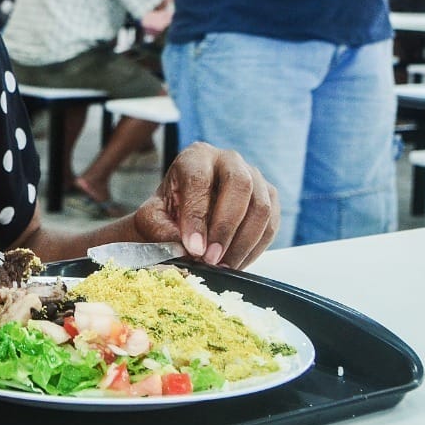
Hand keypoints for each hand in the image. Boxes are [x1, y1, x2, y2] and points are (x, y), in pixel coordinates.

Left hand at [133, 143, 277, 268]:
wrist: (185, 215)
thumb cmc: (168, 213)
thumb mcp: (153, 219)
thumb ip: (161, 230)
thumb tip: (185, 247)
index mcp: (196, 157)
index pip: (200, 180)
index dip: (197, 216)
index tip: (193, 248)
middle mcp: (229, 160)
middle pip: (239, 185)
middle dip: (226, 228)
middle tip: (211, 259)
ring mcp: (254, 176)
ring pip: (261, 208)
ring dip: (242, 243)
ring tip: (222, 267)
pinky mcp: (270, 198)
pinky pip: (271, 225)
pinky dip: (255, 249)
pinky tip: (235, 263)